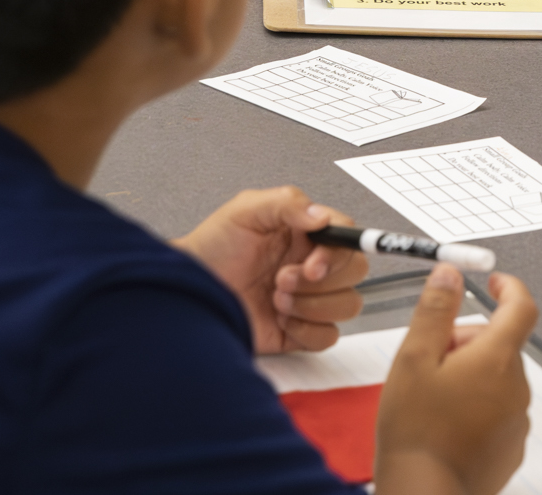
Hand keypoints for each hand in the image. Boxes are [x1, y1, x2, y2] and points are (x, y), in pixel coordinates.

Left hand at [173, 188, 366, 353]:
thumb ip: (287, 204)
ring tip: (276, 297)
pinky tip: (281, 320)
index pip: (348, 239)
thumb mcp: (245, 211)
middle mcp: (312, 265)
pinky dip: (307, 330)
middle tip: (282, 279)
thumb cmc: (211, 250)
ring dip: (312, 305)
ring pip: (348, 305)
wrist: (187, 294)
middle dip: (322, 281)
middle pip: (355, 272)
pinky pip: (328, 336)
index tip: (313, 264)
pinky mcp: (299, 332)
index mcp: (306, 234)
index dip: (339, 253)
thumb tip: (322, 217)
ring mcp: (308, 299)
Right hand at [374, 265, 538, 494]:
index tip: (494, 281)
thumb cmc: (415, 432)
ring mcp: (517, 420)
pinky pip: (498, 412)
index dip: (509, 287)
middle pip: (500, 346)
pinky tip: (445, 425)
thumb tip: (451, 275)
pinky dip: (477, 409)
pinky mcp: (511, 447)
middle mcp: (516, 388)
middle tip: (430, 363)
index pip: (521, 307)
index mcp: (497, 359)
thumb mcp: (414, 359)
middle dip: (468, 343)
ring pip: (497, 380)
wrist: (424, 493)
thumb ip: (436, 311)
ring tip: (432, 400)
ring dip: (471, 378)